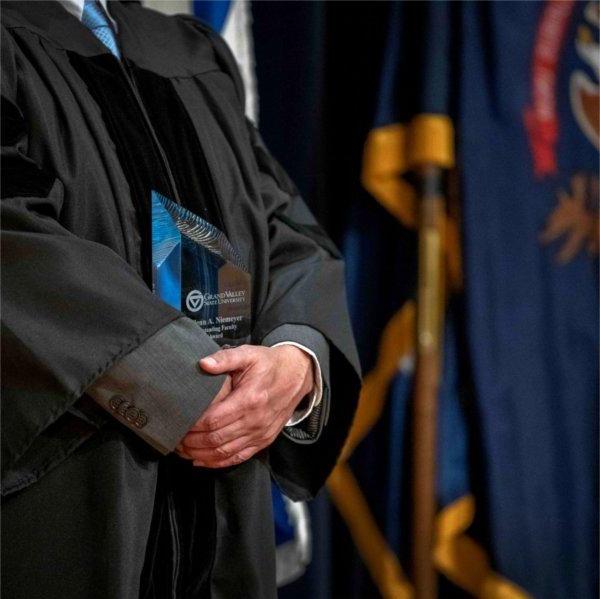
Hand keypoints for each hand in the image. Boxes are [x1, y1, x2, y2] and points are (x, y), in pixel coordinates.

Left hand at [178, 345, 313, 467]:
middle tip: (174, 440)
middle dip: (192, 443)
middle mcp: (255, 420)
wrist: (298, 374)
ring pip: (225, 452)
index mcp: (250, 399)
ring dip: (201, 455)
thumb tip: (203, 364)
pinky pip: (238, 457)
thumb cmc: (269, 364)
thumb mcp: (248, 354)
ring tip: (183, 451)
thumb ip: (224, 358)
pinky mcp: (264, 440)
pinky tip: (201, 460)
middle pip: (216, 439)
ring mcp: (261, 433)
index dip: (192, 426)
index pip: (213, 420)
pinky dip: (218, 462)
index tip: (177, 424)